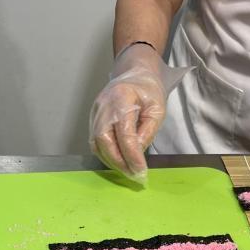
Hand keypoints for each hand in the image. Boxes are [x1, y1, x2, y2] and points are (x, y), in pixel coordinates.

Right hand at [90, 44, 170, 185]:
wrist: (134, 74)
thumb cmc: (148, 90)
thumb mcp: (157, 109)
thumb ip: (147, 132)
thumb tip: (137, 154)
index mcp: (121, 98)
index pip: (124, 134)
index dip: (132, 156)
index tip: (141, 171)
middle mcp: (103, 106)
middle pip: (104, 141)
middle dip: (119, 162)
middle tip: (134, 175)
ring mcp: (95, 112)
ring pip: (96, 144)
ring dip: (112, 161)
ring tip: (128, 171)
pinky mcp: (93, 119)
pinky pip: (95, 142)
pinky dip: (106, 155)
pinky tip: (119, 161)